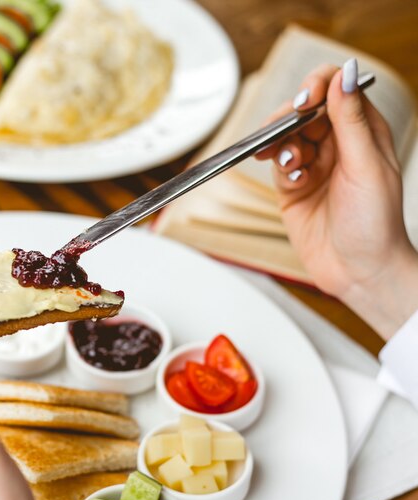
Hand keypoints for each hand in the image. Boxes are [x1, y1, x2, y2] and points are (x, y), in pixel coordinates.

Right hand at [256, 59, 417, 338]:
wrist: (358, 271)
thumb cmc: (375, 223)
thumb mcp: (365, 166)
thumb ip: (351, 121)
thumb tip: (345, 74)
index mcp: (364, 131)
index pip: (337, 89)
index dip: (317, 86)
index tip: (304, 102)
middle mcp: (337, 145)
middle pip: (304, 110)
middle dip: (291, 118)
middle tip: (284, 132)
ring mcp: (313, 166)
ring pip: (286, 136)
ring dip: (283, 145)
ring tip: (292, 164)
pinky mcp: (293, 188)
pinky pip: (278, 165)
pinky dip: (281, 167)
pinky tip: (293, 180)